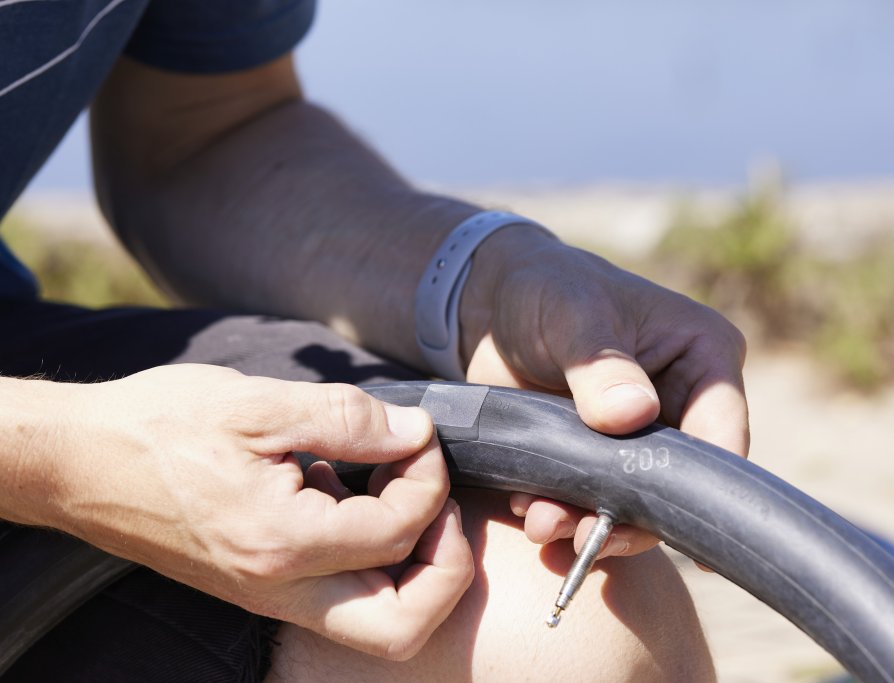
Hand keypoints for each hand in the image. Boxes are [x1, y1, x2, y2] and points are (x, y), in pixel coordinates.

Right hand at [50, 365, 473, 659]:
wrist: (77, 462)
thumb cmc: (156, 426)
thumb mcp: (258, 403)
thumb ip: (349, 419)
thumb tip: (416, 435)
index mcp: (282, 542)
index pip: (400, 531)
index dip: (429, 478)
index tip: (413, 439)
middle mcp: (279, 586)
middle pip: (404, 624)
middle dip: (445, 567)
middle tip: (436, 503)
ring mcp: (268, 594)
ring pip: (377, 621)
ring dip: (411, 566)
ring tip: (393, 492)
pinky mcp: (259, 584)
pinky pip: (338, 594)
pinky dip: (367, 553)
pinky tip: (341, 489)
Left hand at [462, 228, 749, 557]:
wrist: (494, 307)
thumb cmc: (547, 288)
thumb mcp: (572, 315)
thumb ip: (600, 365)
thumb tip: (633, 415)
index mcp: (704, 355)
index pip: (722, 430)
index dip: (702, 483)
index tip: (669, 522)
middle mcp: (685, 402)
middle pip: (680, 479)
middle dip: (633, 515)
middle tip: (583, 535)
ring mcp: (644, 437)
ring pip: (636, 500)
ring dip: (592, 523)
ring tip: (542, 525)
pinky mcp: (603, 459)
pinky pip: (596, 501)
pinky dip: (566, 516)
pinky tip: (530, 515)